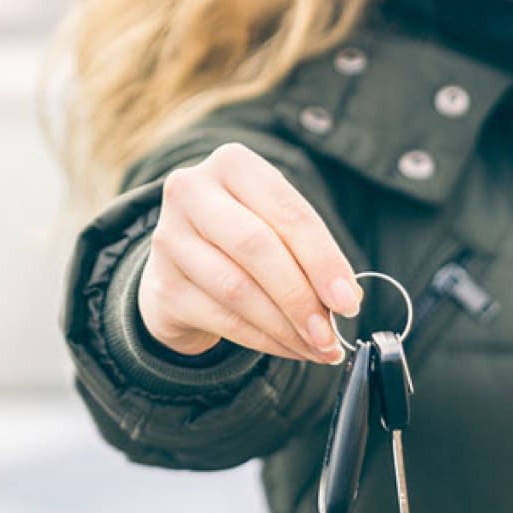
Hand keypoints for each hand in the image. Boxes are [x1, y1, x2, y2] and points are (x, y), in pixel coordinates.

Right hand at [137, 143, 362, 362]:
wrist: (181, 266)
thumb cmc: (243, 239)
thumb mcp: (277, 228)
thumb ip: (309, 255)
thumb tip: (345, 299)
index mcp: (232, 164)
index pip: (288, 212)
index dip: (323, 260)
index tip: (349, 301)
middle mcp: (191, 191)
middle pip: (257, 247)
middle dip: (301, 296)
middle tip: (331, 332)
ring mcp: (170, 239)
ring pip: (238, 289)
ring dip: (285, 326)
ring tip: (318, 346)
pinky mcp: (163, 287)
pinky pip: (223, 319)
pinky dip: (265, 340)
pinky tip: (290, 348)